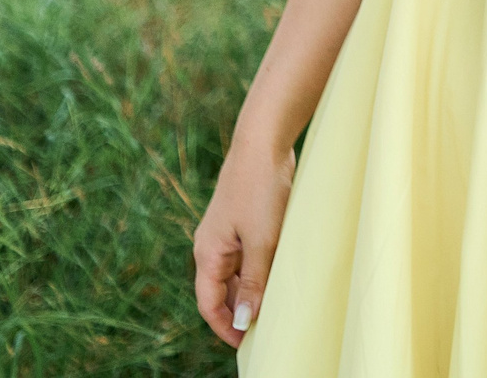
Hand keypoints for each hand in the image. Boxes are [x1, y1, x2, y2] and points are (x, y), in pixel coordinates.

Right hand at [192, 135, 294, 347]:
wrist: (264, 141)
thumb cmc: (261, 190)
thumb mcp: (262, 241)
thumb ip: (253, 282)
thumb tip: (243, 320)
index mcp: (207, 254)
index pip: (208, 303)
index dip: (224, 327)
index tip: (246, 344)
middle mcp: (211, 246)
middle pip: (221, 291)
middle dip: (239, 312)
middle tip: (265, 330)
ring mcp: (226, 232)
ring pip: (236, 273)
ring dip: (251, 291)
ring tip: (276, 306)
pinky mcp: (243, 220)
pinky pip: (247, 255)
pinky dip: (259, 269)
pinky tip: (279, 274)